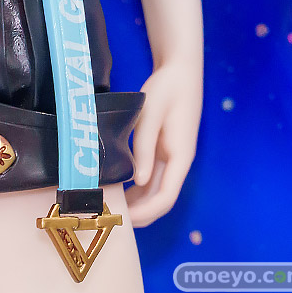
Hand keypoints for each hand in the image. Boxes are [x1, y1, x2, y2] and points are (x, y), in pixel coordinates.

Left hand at [125, 60, 202, 226]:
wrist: (180, 73)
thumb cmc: (166, 90)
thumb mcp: (151, 116)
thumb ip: (144, 149)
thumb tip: (138, 182)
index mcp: (180, 156)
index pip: (166, 196)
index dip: (146, 212)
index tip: (123, 219)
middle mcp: (178, 162)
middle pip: (162, 199)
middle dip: (140, 214)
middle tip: (111, 219)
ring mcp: (172, 158)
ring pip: (157, 191)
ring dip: (138, 203)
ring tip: (111, 207)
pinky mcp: (165, 152)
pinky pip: (153, 178)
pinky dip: (139, 189)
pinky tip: (120, 190)